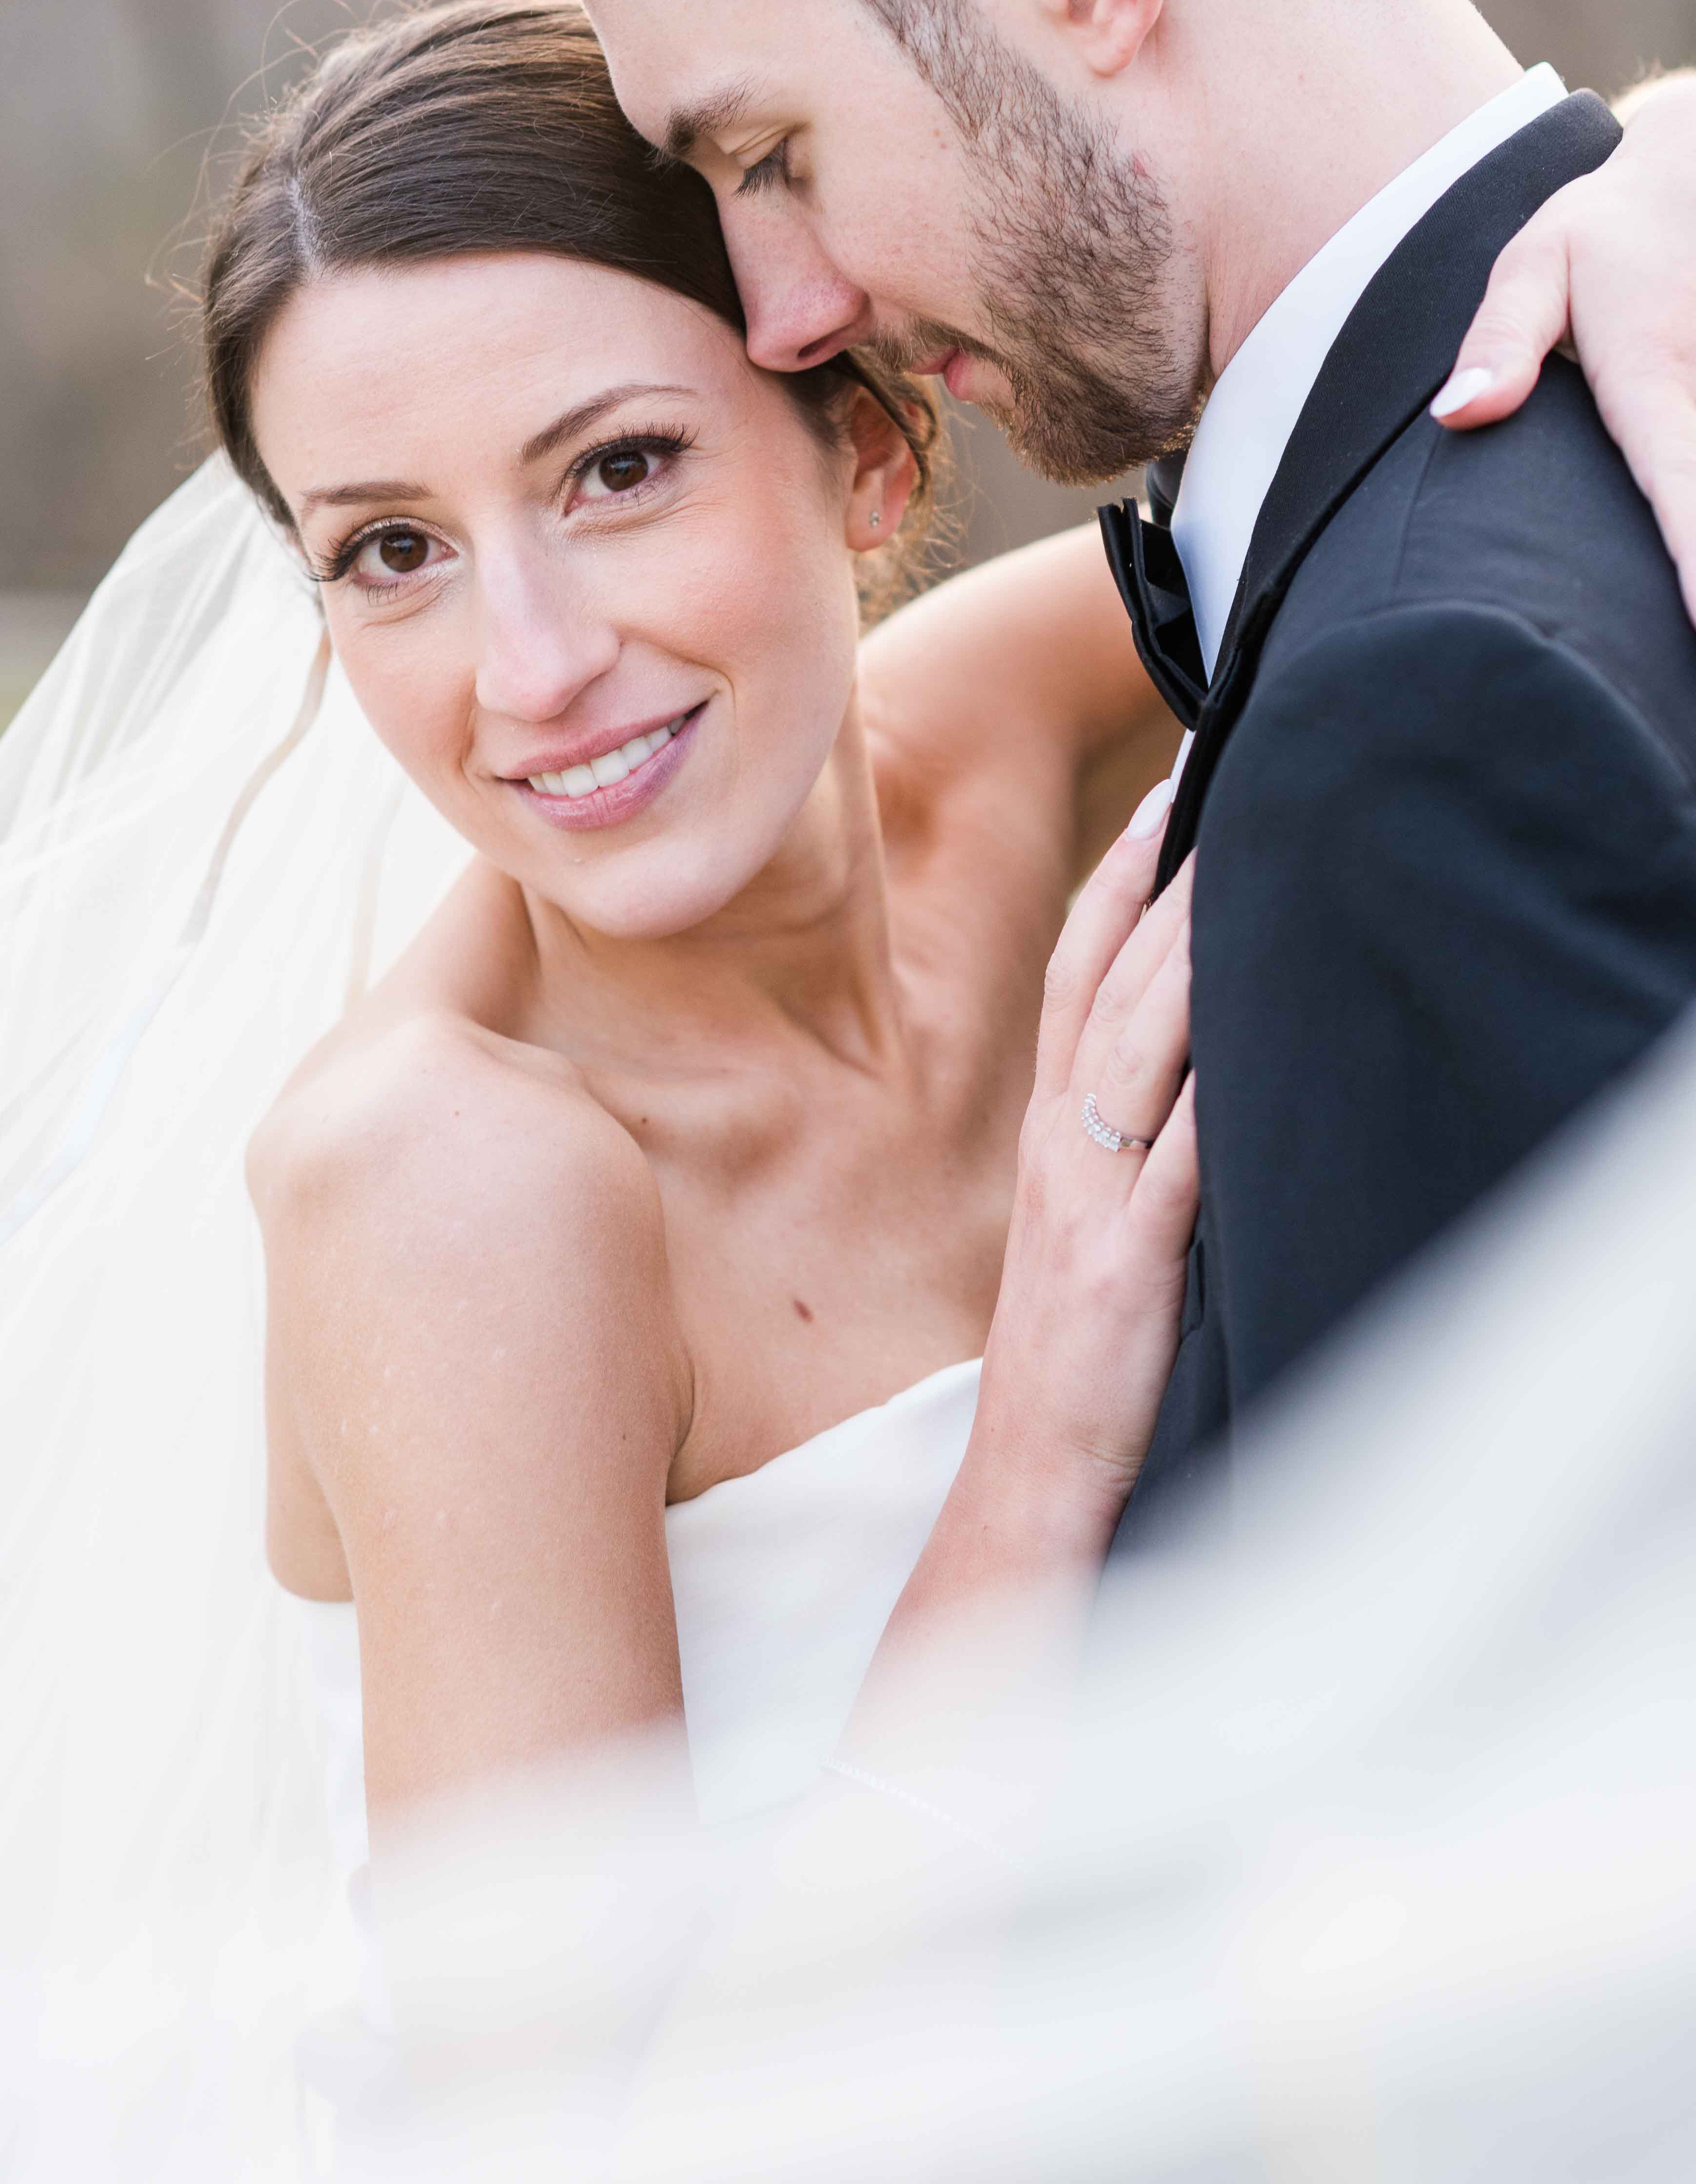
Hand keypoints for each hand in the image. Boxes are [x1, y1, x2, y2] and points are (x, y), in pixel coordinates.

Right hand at [969, 793, 1197, 1555]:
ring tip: (1235, 866)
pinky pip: (1173, 1171)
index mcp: (1048, 1138)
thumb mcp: (1078, 1230)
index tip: (1163, 802)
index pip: (1074, 978)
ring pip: (1136, 1054)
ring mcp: (1089, 1207)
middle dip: (1158, 883)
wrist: (1025, 1487)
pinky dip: (1208, 1101)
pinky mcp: (1126, 1273)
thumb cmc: (1066, 1363)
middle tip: (1210, 784)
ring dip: (1185, 955)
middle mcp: (1060, 1152)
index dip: (1115, 885)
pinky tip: (1245, 1036)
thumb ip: (1114, 1146)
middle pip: (1106, 988)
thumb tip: (1176, 1066)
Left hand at [1433, 70, 1695, 621]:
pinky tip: (1675, 597)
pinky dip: (1694, 507)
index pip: (1674, 476)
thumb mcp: (1537, 262)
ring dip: (1691, 541)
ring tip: (1663, 660)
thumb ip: (1500, 341)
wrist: (1693, 174)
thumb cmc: (1605, 230)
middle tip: (1668, 672)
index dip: (1694, 551)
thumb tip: (1458, 415)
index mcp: (1651, 372)